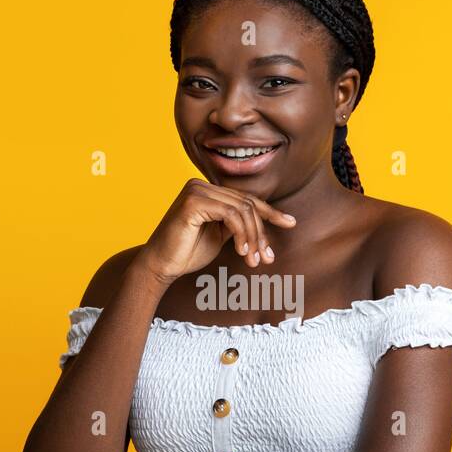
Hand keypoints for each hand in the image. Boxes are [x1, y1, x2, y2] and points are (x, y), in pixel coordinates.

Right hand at [132, 179, 296, 285]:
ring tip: (254, 260)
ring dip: (253, 237)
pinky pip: (230, 215)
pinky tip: (242, 252)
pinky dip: (242, 234)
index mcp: (208, 190)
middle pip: (247, 204)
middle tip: (267, 258)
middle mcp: (201, 185)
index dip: (270, 212)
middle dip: (261, 233)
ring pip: (242, 209)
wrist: (161, 267)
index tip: (290, 223)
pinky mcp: (193, 202)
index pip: (246, 199)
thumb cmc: (187, 253)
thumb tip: (267, 222)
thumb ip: (237, 224)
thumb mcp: (220, 235)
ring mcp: (196, 190)